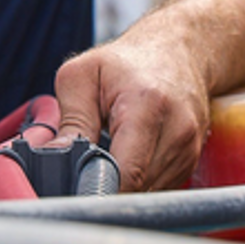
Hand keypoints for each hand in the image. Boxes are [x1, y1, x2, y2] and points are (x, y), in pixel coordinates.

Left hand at [51, 34, 210, 191]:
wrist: (176, 50)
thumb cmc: (126, 62)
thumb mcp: (82, 76)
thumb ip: (70, 121)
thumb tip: (53, 159)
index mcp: (147, 106)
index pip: (127, 173)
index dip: (97, 189)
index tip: (75, 191)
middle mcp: (177, 131)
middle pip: (136, 188)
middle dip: (105, 187)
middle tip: (82, 170)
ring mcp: (188, 149)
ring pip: (147, 193)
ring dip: (122, 185)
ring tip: (109, 155)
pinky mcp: (191, 161)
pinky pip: (158, 188)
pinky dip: (138, 181)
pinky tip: (128, 157)